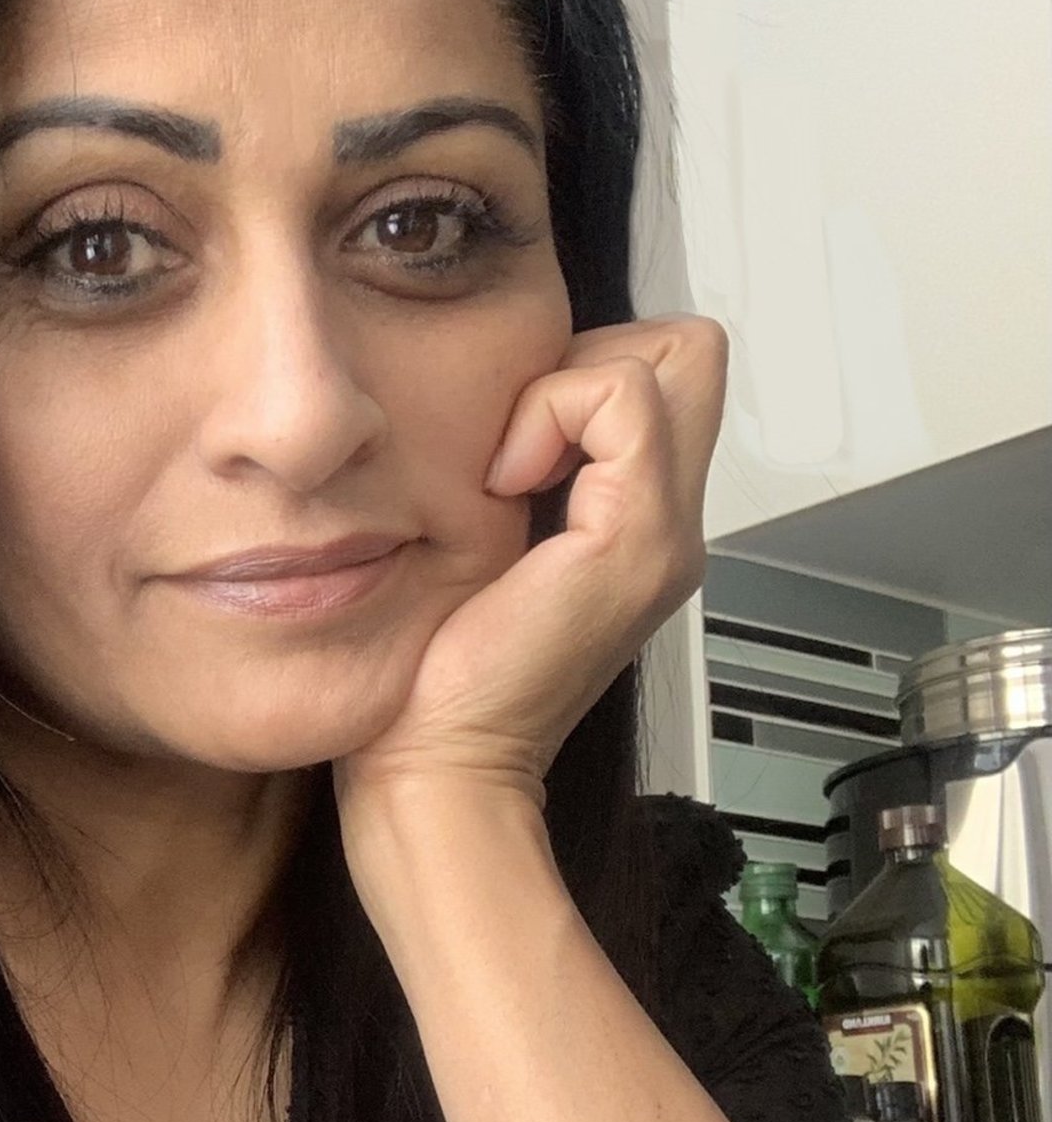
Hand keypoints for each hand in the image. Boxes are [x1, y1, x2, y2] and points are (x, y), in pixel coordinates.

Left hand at [331, 314, 726, 824]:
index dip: (587, 374)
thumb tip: (496, 410)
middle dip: (591, 364)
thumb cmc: (434, 682)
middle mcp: (669, 528)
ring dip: (567, 388)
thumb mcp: (480, 552)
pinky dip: (551, 414)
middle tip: (518, 445)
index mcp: (636, 529)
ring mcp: (664, 534)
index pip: (665, 373)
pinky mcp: (636, 539)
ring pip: (670, 355)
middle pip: (687, 353)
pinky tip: (501, 486)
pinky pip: (621, 398)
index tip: (510, 449)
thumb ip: (515, 484)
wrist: (438, 768)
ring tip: (507, 473)